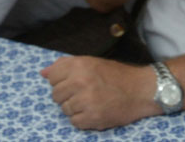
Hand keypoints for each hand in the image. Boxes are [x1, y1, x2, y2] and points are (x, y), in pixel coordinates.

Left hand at [40, 56, 158, 129]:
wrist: (142, 90)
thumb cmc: (116, 75)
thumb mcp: (91, 63)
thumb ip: (65, 66)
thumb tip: (42, 73)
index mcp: (79, 65)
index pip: (52, 77)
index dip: (61, 81)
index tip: (73, 83)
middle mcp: (80, 81)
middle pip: (56, 96)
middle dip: (67, 96)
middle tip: (83, 94)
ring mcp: (86, 100)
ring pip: (65, 110)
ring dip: (75, 109)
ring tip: (91, 102)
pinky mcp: (93, 117)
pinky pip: (74, 122)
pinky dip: (83, 120)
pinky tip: (94, 112)